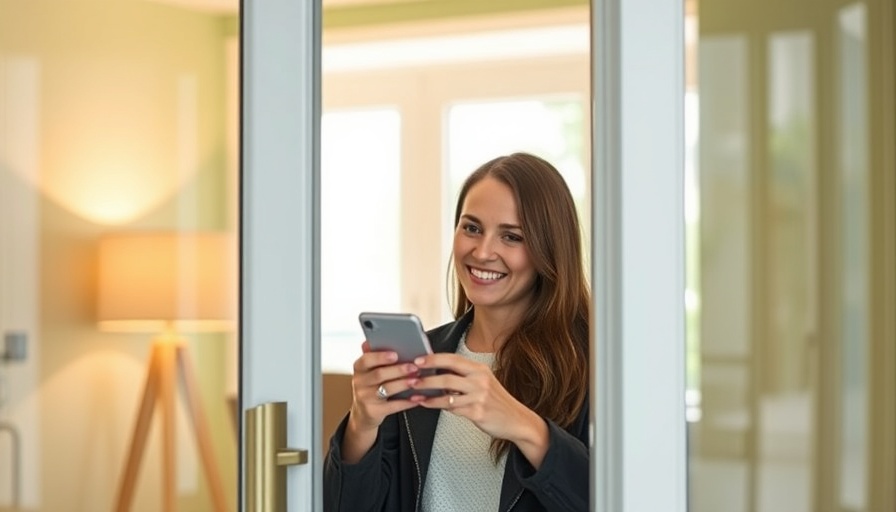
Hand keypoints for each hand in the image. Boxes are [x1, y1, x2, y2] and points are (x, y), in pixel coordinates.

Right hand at [341, 341, 422, 462]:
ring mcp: (365, 398)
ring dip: (403, 384)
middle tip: (414, 366)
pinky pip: (392, 406)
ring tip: (417, 380)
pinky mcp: (374, 411)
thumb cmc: (371, 386)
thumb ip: (375, 356)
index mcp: (359, 368)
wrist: (364, 412)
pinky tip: (417, 397)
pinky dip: (406, 402)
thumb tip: (377, 339)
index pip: (366, 359)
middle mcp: (359, 382)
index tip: (395, 354)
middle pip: (379, 374)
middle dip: (398, 370)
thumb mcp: (369, 370)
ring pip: (386, 389)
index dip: (380, 356)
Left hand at [411, 353, 549, 467]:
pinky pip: (451, 408)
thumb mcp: (483, 383)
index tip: (418, 359)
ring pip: (447, 393)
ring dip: (427, 393)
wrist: (516, 420)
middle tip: (410, 377)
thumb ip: (464, 377)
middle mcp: (480, 380)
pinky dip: (436, 406)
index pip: (453, 359)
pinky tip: (426, 404)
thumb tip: (437, 371)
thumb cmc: (496, 401)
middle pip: (447, 375)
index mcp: (479, 370)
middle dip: (426, 376)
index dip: (434, 358)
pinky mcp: (477, 412)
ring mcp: (479, 397)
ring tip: (414, 393)